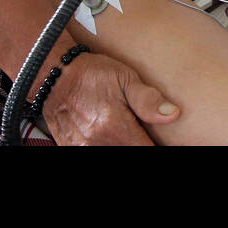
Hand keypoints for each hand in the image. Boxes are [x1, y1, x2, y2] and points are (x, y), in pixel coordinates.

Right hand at [41, 52, 180, 144]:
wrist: (53, 76)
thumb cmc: (92, 74)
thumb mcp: (125, 79)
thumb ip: (148, 100)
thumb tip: (173, 114)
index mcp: (116, 127)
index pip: (147, 150)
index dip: (156, 145)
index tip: (159, 139)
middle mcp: (98, 143)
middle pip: (131, 152)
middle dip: (139, 143)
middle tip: (141, 131)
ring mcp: (83, 148)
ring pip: (113, 153)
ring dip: (124, 143)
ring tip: (125, 130)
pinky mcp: (72, 149)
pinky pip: (96, 152)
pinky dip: (107, 144)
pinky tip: (110, 134)